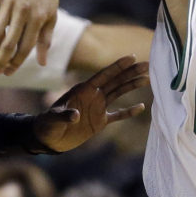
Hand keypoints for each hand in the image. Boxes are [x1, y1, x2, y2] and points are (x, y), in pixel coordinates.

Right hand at [0, 0, 58, 74]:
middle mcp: (24, 11)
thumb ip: (45, 38)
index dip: (16, 63)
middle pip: (9, 43)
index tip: (9, 72)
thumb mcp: (51, 13)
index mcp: (39, 18)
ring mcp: (9, 0)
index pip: (25, 48)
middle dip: (1, 61)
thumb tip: (42, 63)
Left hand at [33, 56, 148, 152]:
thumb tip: (75, 115)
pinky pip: (118, 114)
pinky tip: (141, 107)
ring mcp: (98, 107)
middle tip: (148, 64)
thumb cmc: (47, 125)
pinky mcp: (100, 121)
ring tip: (148, 78)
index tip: (132, 57)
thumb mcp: (52, 119)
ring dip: (132, 85)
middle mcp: (93, 95)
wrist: (48, 139)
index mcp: (83, 90)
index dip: (118, 66)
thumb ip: (64, 116)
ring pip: (119, 93)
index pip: (104, 75)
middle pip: (116, 81)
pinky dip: (128, 112)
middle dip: (131, 72)